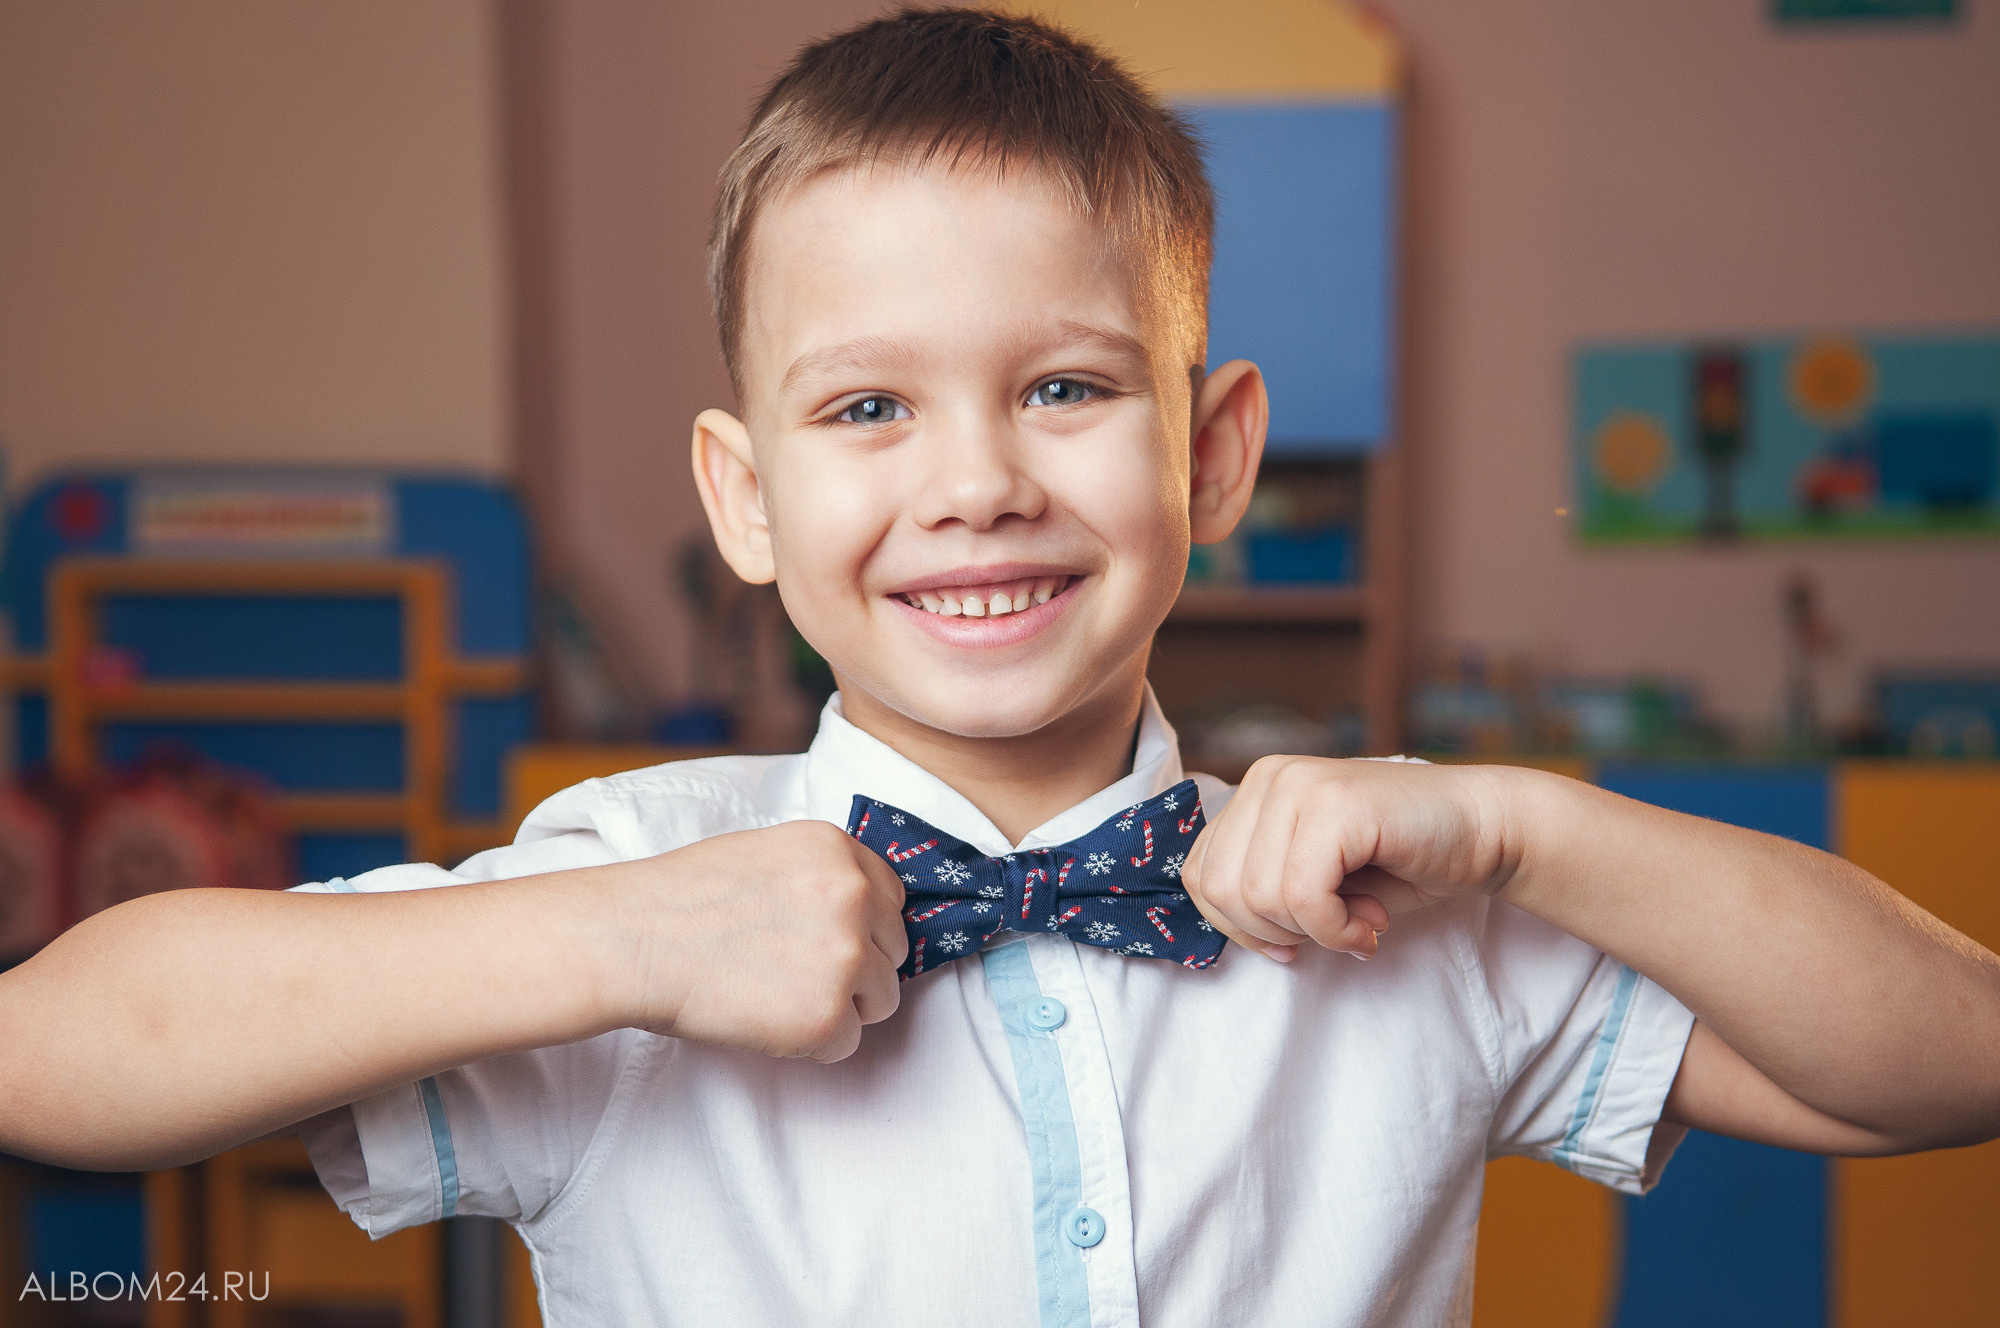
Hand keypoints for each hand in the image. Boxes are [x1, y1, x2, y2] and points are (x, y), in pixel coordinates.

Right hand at [625, 821, 906, 1060]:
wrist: (634, 941)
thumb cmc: (682, 899)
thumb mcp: (766, 854)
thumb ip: (821, 876)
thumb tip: (859, 912)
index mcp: (840, 851)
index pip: (892, 899)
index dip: (862, 927)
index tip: (824, 942)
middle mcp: (856, 897)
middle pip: (893, 952)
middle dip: (855, 970)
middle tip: (793, 974)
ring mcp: (847, 958)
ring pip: (881, 1001)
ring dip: (839, 1007)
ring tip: (777, 995)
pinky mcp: (828, 1016)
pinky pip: (847, 1044)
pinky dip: (811, 1043)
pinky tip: (765, 1018)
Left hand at [1183, 756, 1517, 961]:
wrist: (1485, 831)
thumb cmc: (1402, 861)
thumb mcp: (1315, 876)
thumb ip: (1264, 888)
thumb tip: (1225, 926)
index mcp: (1256, 791)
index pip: (1200, 874)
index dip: (1238, 928)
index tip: (1289, 943)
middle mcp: (1269, 777)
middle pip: (1221, 889)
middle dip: (1273, 933)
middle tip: (1331, 932)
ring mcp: (1299, 784)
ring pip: (1260, 896)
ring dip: (1315, 932)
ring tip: (1360, 921)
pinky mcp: (1335, 804)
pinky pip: (1303, 896)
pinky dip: (1336, 929)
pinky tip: (1371, 924)